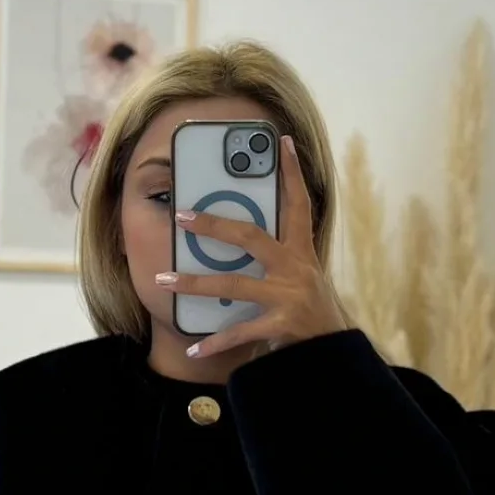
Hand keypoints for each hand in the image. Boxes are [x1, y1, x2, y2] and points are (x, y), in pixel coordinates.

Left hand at [157, 134, 346, 361]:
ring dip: (195, 283)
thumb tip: (235, 235)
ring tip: (164, 279)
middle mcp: (295, 269)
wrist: (330, 352)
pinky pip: (239, 332)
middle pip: (251, 237)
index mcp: (301, 252)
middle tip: (181, 215)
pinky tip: (192, 348)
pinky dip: (214, 343)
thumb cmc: (308, 311)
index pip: (299, 205)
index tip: (283, 142)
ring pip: (234, 285)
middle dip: (214, 224)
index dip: (292, 173)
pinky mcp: (281, 326)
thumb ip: (275, 257)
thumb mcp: (300, 276)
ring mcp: (288, 297)